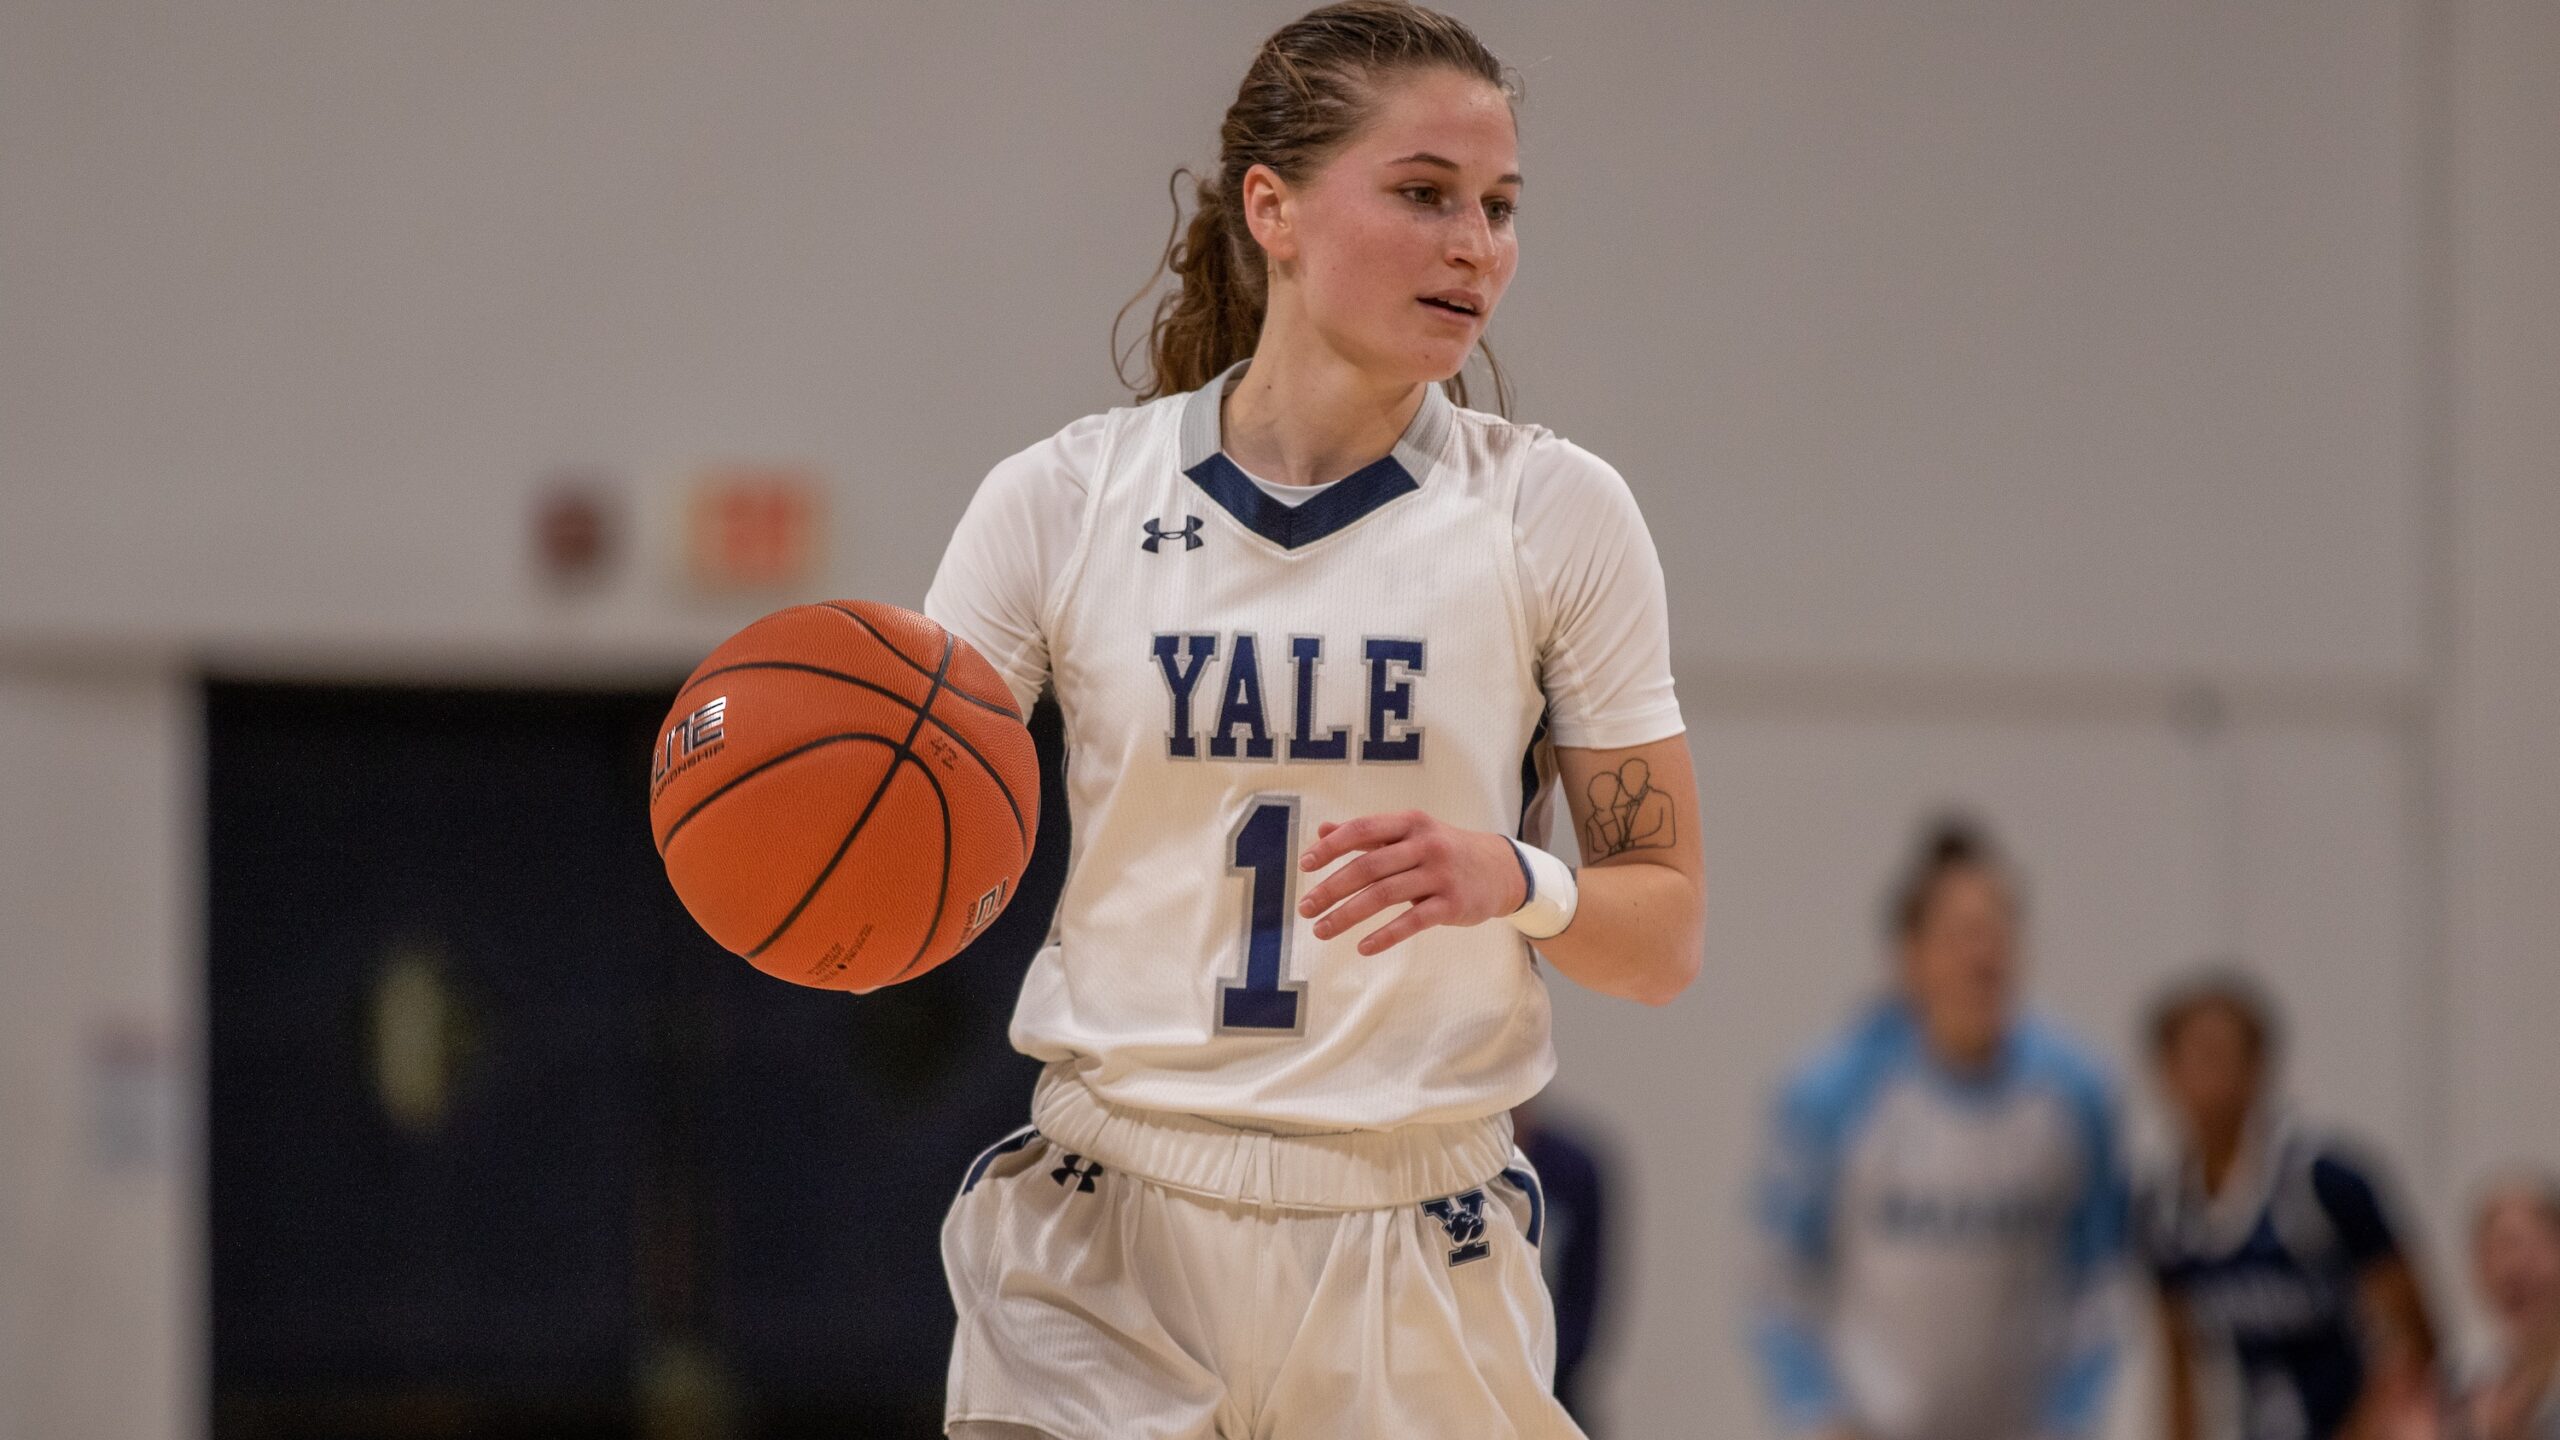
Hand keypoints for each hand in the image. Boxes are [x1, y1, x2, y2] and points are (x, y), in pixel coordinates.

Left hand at [1295, 810, 1527, 954]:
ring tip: (1321, 930)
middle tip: (1305, 907)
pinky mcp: (1451, 905)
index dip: (1331, 847)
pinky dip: (1385, 936)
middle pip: (1368, 867)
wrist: (1501, 869)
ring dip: (1347, 915)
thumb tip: (1322, 830)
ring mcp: (1439, 875)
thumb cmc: (1444, 850)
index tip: (1305, 865)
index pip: (1363, 829)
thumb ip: (1368, 834)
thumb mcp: (1411, 833)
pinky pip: (1412, 922)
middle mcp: (1425, 845)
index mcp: (1410, 823)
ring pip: (1384, 896)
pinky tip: (1362, 947)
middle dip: (1331, 888)